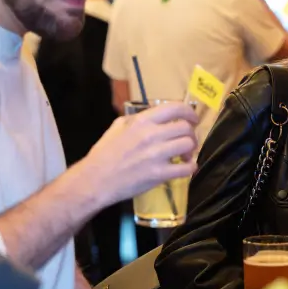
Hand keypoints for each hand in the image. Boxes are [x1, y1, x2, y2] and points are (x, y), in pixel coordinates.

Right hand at [78, 102, 198, 209]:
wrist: (94, 180)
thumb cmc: (104, 153)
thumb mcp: (117, 127)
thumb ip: (137, 119)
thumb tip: (155, 116)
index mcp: (142, 121)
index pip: (175, 108)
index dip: (189, 112)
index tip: (193, 119)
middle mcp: (151, 135)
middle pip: (185, 128)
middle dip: (191, 133)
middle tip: (188, 140)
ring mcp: (157, 155)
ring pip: (188, 145)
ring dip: (191, 150)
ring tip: (185, 155)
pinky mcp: (160, 174)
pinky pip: (186, 168)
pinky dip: (191, 167)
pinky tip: (187, 168)